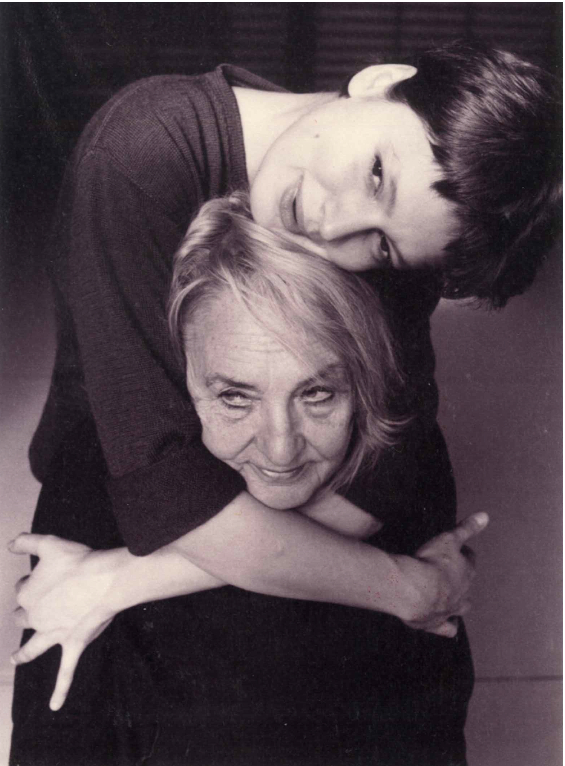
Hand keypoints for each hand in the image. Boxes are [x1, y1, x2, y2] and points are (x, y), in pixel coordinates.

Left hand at [8, 533, 118, 710]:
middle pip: (24, 617)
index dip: (30, 581)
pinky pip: (65, 672)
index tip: (41, 575)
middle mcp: (36, 618)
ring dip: (24, 654)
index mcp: (28, 595)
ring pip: (33, 647)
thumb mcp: (49, 543)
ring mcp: (54, 634)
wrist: (104, 580)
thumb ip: (27, 542)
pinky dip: (59, 690)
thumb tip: (10, 543)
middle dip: (26, 612)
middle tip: (35, 605)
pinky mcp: (73, 645)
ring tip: (14, 659)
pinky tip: (54, 706)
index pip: (23, 589)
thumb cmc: (78, 561)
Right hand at [395, 512, 488, 637]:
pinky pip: (446, 628)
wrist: (414, 590)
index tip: (456, 548)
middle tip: (451, 572)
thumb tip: (485, 516)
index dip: (462, 553)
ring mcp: (449, 609)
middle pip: (467, 584)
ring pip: (461, 608)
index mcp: (466, 571)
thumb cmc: (431, 563)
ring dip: (458, 603)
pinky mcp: (435, 623)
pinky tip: (445, 626)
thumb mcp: (449, 539)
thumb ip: (466, 528)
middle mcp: (461, 593)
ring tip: (451, 598)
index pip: (469, 559)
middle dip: (462, 579)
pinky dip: (447, 627)